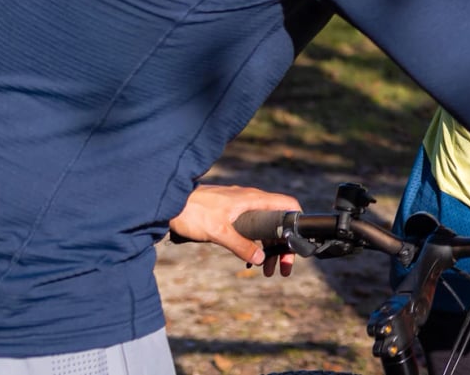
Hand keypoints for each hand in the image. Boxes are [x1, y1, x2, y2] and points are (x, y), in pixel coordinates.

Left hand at [169, 184, 301, 277]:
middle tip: (284, 268)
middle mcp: (251, 200)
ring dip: (268, 248)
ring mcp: (241, 206)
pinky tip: (249, 260)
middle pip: (278, 222)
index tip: (301, 242)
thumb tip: (260, 259)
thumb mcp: (218, 232)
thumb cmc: (192, 212)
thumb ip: (241, 245)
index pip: (287, 203)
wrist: (168, 203)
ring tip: (267, 271)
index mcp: (253, 199)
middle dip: (283, 246)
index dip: (299, 220)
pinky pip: (251, 228)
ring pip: (264, 227)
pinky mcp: (230, 213)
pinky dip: (255, 244)